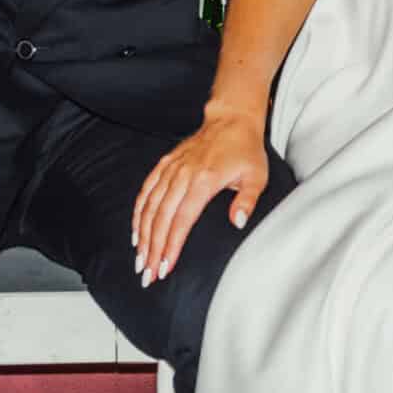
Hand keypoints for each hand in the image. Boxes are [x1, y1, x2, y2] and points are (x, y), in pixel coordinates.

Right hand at [132, 107, 269, 285]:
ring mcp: (171, 169)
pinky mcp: (165, 164)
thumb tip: (237, 222)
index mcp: (204, 181)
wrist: (230, 120)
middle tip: (146, 272)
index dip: (171, 246)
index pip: (182, 221)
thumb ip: (247, 201)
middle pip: (161, 218)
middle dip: (152, 248)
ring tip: (139, 258)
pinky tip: (135, 231)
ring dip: (142, 235)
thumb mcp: (257, 176)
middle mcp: (183, 175)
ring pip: (150, 206)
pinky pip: (146, 190)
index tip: (164, 266)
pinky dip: (138, 212)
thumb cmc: (245, 150)